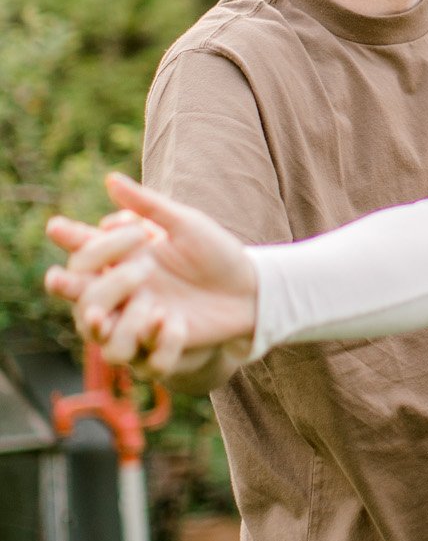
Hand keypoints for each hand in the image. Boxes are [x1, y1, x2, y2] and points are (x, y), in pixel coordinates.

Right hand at [46, 173, 259, 379]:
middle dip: (95, 289)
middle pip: (82, 300)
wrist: (254, 287)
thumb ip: (147, 205)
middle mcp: (124, 297)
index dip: (70, 244)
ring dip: (124, 323)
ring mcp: (141, 325)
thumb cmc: (216, 252)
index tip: (59, 226)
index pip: (82, 257)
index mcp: (122, 264)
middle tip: (138, 270)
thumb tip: (110, 179)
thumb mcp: (186, 224)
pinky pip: (148, 361)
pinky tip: (177, 323)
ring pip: (103, 340)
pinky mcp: (165, 349)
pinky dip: (160, 343)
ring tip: (155, 306)